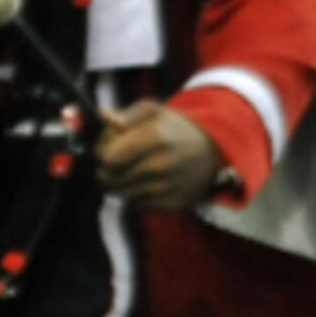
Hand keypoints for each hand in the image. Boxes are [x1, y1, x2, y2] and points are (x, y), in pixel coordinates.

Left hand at [94, 100, 225, 211]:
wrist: (214, 150)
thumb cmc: (175, 128)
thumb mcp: (153, 111)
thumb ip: (126, 115)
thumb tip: (105, 117)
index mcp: (156, 137)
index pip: (109, 158)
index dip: (101, 155)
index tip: (104, 151)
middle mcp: (163, 164)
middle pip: (113, 179)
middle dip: (105, 173)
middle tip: (110, 167)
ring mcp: (171, 186)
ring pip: (124, 194)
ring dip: (119, 186)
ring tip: (126, 174)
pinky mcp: (176, 203)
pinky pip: (140, 205)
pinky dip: (136, 197)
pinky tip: (144, 184)